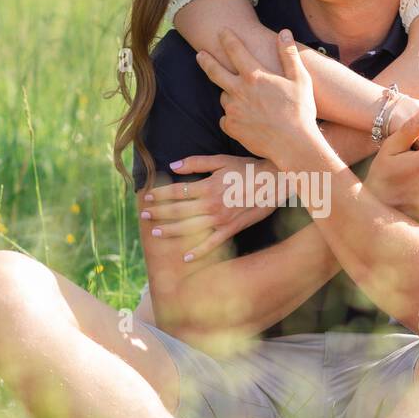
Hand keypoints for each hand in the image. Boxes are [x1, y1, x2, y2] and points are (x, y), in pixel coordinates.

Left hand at [140, 155, 278, 261]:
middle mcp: (212, 204)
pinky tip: (185, 257)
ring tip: (156, 233)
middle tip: (144, 215)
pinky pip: (212, 243)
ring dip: (171, 231)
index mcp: (208, 186)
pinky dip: (198, 252)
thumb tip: (173, 165)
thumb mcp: (222, 160)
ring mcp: (221, 219)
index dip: (160, 194)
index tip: (148, 197)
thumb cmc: (247, 168)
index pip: (177, 191)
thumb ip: (196, 163)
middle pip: (179, 211)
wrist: (274, 182)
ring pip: (190, 228)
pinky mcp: (232, 229)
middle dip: (159, 213)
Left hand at [196, 29, 318, 166]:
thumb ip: (289, 54)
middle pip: (214, 72)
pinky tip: (244, 119)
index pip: (235, 50)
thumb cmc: (300, 111)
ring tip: (242, 99)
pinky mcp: (231, 127)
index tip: (221, 31)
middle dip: (205, 61)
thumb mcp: (300, 79)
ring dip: (229, 94)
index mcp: (254, 76)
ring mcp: (233, 110)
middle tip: (199, 55)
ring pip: (224, 97)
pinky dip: (232, 117)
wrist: (293, 144)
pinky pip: (226, 118)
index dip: (227, 38)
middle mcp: (239, 91)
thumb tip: (284, 32)